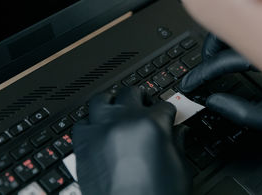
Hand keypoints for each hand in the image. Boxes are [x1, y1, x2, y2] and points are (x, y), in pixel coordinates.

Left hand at [73, 87, 191, 194]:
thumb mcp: (180, 170)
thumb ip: (178, 144)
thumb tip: (179, 132)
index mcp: (152, 125)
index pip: (164, 105)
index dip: (167, 112)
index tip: (165, 116)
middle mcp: (125, 121)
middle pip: (132, 92)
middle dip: (141, 99)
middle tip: (142, 106)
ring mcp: (101, 130)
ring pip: (102, 99)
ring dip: (111, 102)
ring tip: (115, 109)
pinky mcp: (83, 144)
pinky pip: (81, 123)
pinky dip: (90, 124)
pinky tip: (97, 130)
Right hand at [179, 34, 261, 133]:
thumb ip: (240, 112)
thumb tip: (213, 100)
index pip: (224, 61)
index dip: (203, 74)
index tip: (191, 84)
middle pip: (226, 33)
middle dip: (207, 52)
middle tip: (201, 69)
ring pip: (236, 25)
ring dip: (219, 41)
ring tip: (213, 59)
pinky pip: (248, 27)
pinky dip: (233, 37)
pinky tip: (232, 50)